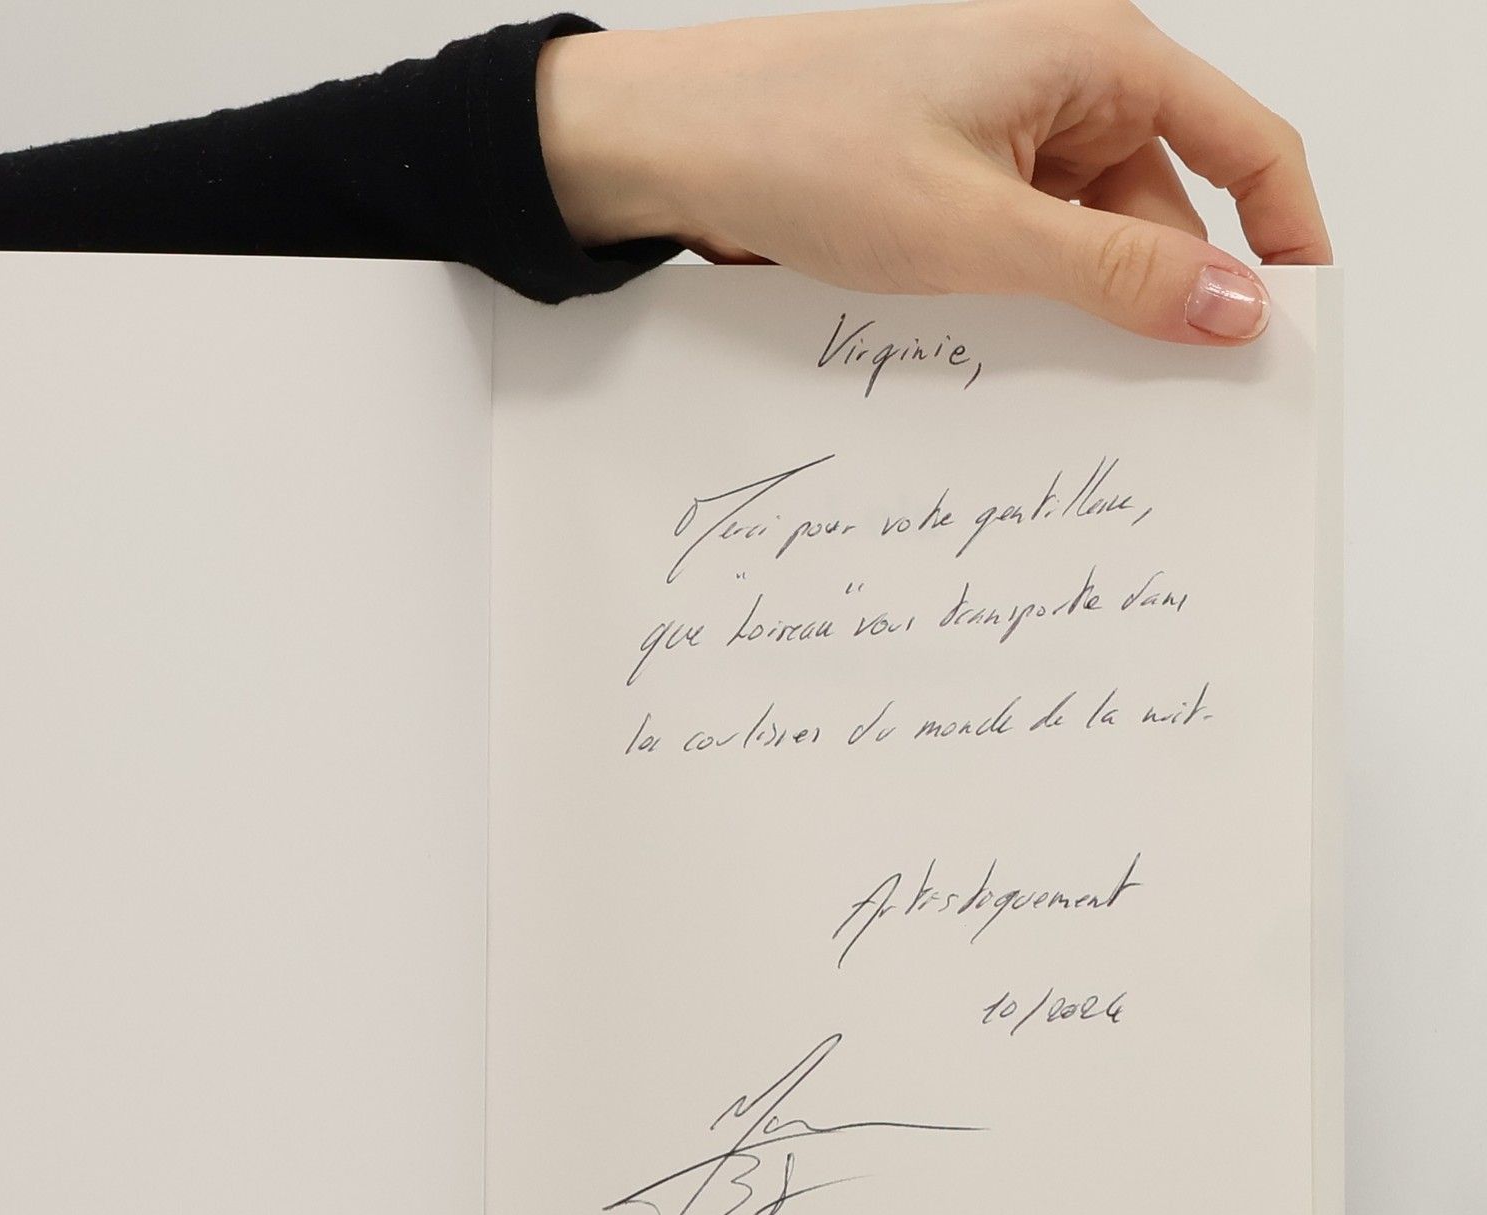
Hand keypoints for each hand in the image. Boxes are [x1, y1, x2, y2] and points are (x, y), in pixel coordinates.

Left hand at [538, 0, 1329, 343]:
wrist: (668, 144)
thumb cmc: (805, 146)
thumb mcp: (977, 231)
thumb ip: (1114, 275)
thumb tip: (1235, 308)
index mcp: (1096, 60)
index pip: (1244, 145)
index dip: (1284, 236)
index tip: (1290, 332)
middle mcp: (1060, 88)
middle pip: (1162, 207)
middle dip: (1165, 300)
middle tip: (1167, 409)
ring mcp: (999, 137)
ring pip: (1082, 241)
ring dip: (1078, 313)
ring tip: (1058, 391)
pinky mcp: (946, 181)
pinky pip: (1016, 250)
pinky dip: (1018, 305)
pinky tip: (993, 358)